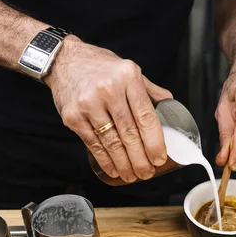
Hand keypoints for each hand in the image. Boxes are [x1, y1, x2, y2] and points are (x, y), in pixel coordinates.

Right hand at [45, 36, 171, 182]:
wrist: (65, 60)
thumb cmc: (100, 67)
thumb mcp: (129, 71)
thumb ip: (149, 90)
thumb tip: (170, 107)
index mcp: (128, 77)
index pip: (146, 116)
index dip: (154, 142)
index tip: (160, 158)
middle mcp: (109, 89)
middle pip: (129, 133)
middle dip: (140, 159)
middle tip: (147, 172)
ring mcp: (88, 103)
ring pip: (111, 142)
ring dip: (124, 164)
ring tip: (132, 175)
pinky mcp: (73, 116)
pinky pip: (93, 143)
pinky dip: (104, 160)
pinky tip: (113, 169)